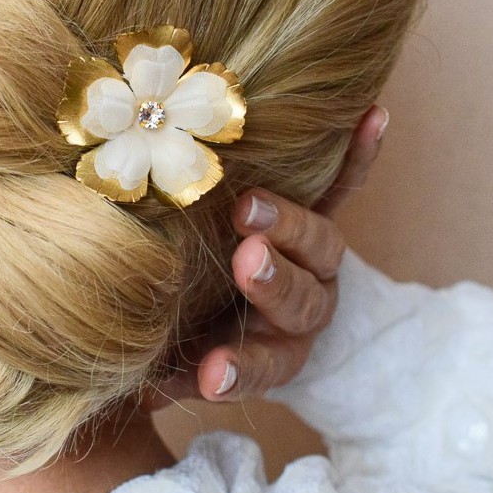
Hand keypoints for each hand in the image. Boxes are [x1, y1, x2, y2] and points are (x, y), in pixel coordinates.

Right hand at [144, 105, 388, 407]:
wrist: (219, 292)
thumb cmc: (178, 331)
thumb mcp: (163, 360)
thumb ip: (151, 366)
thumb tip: (121, 368)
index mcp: (269, 354)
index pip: (260, 368)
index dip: (238, 372)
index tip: (211, 376)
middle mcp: (301, 309)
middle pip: (301, 300)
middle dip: (274, 281)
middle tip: (247, 259)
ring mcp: (313, 257)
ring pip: (319, 243)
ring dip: (289, 223)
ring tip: (251, 205)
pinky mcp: (317, 209)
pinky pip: (345, 184)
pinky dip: (357, 154)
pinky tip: (371, 116)